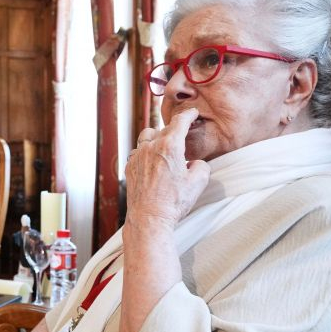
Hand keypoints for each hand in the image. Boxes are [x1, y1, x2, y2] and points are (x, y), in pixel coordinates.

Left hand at [125, 108, 209, 227]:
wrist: (149, 218)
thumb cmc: (174, 201)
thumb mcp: (198, 182)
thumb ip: (201, 165)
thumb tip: (194, 163)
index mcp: (170, 146)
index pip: (180, 122)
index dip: (188, 115)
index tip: (192, 113)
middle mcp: (151, 147)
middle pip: (163, 129)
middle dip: (173, 132)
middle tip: (181, 140)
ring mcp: (138, 156)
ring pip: (146, 137)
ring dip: (156, 139)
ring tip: (164, 149)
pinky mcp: (130, 167)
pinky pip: (137, 152)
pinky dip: (145, 153)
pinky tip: (152, 163)